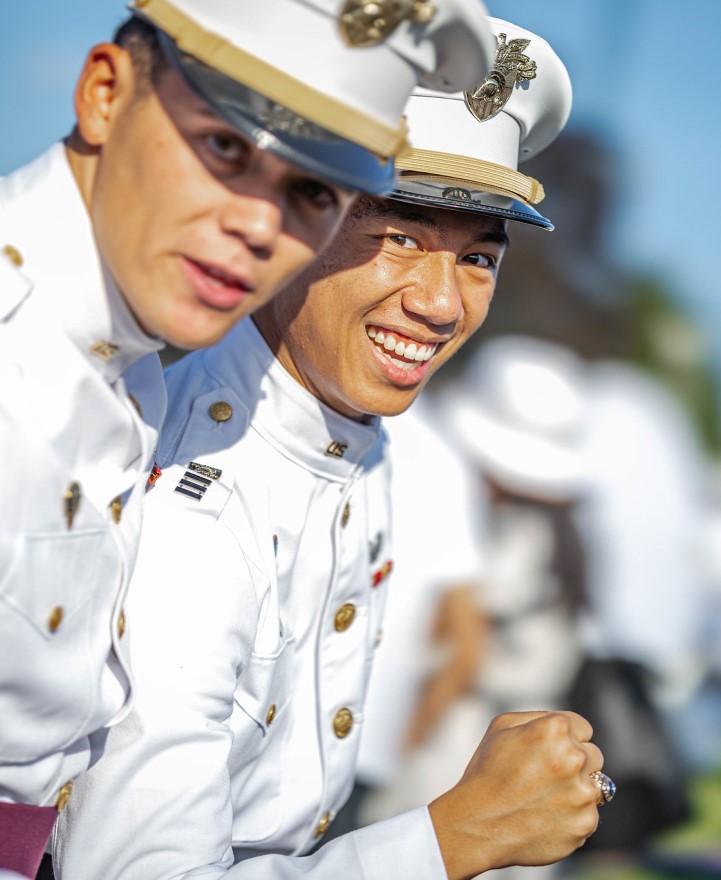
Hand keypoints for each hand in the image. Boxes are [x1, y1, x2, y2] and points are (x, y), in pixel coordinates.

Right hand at [428, 710, 602, 879]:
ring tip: (543, 798)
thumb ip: (539, 717)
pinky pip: (588, 814)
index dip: (565, 739)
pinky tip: (546, 816)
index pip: (582, 728)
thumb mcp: (501, 726)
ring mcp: (582, 793)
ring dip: (576, 790)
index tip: (549, 752)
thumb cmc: (486, 771)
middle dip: (574, 763)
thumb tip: (565, 724)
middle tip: (544, 776)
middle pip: (593, 755)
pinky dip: (572, 816)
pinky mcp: (585, 823)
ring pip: (595, 786)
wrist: (477, 823)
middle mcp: (574, 757)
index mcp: (555, 728)